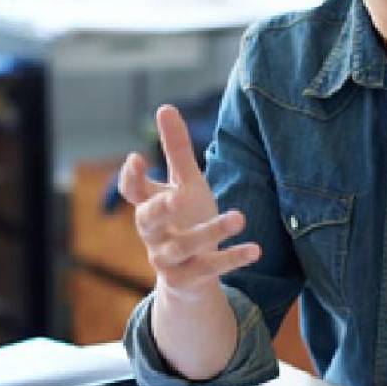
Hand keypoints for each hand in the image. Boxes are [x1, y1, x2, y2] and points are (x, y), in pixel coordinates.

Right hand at [117, 105, 260, 300]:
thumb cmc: (185, 218)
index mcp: (149, 206)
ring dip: (212, 231)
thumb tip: (164, 107)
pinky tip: (255, 249)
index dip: (131, 178)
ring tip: (239, 216)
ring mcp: (167, 259)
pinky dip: (232, 259)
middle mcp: (153, 233)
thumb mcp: (185, 183)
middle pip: (149, 221)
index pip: (132, 192)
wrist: (189, 275)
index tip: (137, 158)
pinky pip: (209, 269)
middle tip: (179, 196)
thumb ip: (176, 150)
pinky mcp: (188, 279)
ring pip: (184, 245)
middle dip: (162, 208)